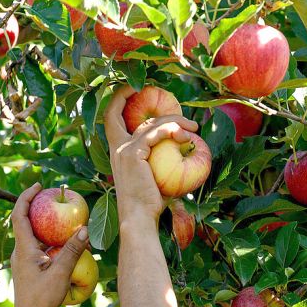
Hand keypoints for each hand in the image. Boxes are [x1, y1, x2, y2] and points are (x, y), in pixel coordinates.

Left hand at [9, 184, 88, 306]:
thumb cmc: (43, 298)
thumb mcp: (61, 273)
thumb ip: (72, 249)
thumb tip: (84, 228)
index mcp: (24, 248)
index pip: (19, 215)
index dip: (26, 197)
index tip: (38, 186)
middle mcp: (21, 252)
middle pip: (25, 222)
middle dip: (38, 207)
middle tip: (54, 198)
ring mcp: (24, 261)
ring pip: (32, 235)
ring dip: (45, 225)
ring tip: (63, 219)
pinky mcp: (29, 269)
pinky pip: (38, 247)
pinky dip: (49, 240)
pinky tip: (64, 244)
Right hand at [104, 84, 198, 225]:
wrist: (140, 218)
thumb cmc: (151, 203)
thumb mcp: (156, 175)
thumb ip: (161, 158)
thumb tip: (185, 146)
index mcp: (118, 150)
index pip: (112, 117)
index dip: (120, 98)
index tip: (136, 88)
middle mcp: (117, 147)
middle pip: (127, 111)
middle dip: (145, 99)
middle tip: (178, 109)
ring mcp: (123, 149)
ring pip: (150, 123)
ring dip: (175, 120)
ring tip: (194, 127)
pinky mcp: (133, 153)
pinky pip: (156, 134)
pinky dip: (173, 131)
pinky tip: (187, 136)